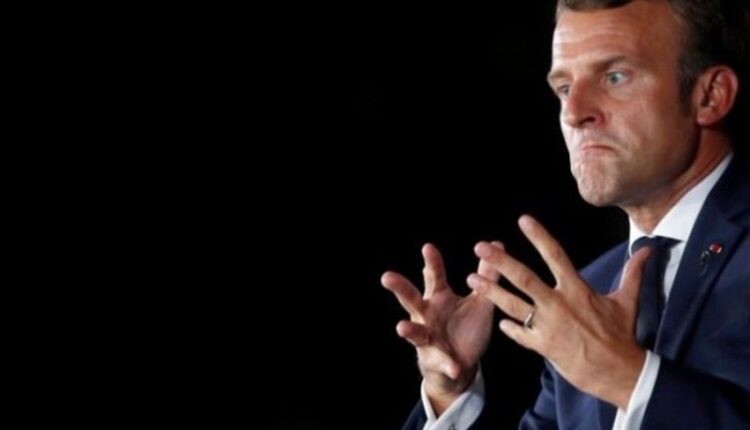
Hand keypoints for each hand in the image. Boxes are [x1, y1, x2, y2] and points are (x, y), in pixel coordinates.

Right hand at [382, 243, 501, 414]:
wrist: (460, 366)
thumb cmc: (465, 329)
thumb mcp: (479, 302)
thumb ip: (486, 276)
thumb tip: (495, 244)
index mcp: (439, 298)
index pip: (434, 276)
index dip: (431, 263)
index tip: (428, 247)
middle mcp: (427, 315)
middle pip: (411, 298)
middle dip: (400, 288)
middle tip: (387, 276)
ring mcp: (427, 338)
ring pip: (414, 331)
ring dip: (408, 329)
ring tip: (401, 327)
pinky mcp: (435, 360)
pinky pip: (442, 362)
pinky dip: (448, 365)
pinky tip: (455, 368)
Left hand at [467, 215, 650, 409]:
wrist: (619, 372)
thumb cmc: (621, 335)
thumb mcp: (627, 301)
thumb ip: (633, 273)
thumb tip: (647, 250)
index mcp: (577, 289)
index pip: (555, 255)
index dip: (539, 236)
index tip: (523, 220)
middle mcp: (559, 304)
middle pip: (524, 278)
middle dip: (500, 262)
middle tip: (480, 248)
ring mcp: (549, 326)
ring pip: (514, 305)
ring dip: (492, 292)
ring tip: (472, 280)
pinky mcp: (544, 347)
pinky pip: (521, 334)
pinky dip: (510, 328)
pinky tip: (500, 322)